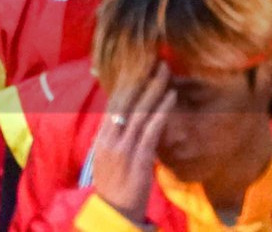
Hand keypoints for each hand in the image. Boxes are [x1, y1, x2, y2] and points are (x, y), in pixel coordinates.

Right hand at [90, 63, 174, 224]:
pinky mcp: (139, 156)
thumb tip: (124, 119)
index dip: (126, 82)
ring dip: (154, 89)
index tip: (138, 66)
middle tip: (154, 61)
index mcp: (101, 136)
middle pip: (126, 101)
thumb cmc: (113, 185)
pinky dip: (161, 111)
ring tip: (166, 73)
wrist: (114, 210)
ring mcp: (123, 146)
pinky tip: (170, 97)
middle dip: (141, 79)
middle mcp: (110, 137)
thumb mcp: (107, 157)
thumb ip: (115, 137)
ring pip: (140, 111)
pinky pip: (151, 129)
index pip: (113, 102)